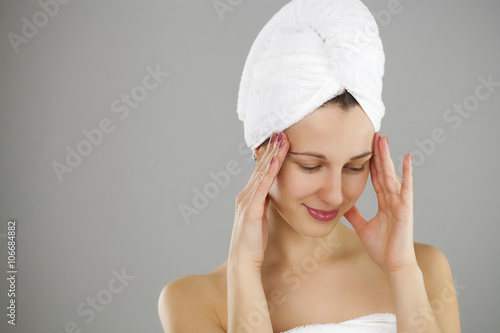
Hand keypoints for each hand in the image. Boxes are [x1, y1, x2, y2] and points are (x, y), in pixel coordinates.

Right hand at [228, 132, 288, 269]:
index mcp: (249, 198)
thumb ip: (265, 207)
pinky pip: (263, 186)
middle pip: (260, 167)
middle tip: (281, 130)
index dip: (271, 155)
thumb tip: (273, 198)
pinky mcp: (251, 209)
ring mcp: (246, 201)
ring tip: (281, 138)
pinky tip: (277, 159)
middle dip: (271, 148)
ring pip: (261, 173)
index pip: (262, 172)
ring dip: (272, 154)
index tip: (281, 140)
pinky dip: (270, 171)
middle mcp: (245, 196)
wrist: (243, 263)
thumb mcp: (261, 221)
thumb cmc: (254, 245)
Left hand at [344, 132, 415, 272]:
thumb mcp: (362, 227)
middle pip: (383, 171)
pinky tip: (407, 158)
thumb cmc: (382, 248)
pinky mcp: (405, 208)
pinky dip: (406, 173)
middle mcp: (392, 199)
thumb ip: (354, 215)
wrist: (393, 264)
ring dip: (388, 157)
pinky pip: (405, 188)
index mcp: (383, 202)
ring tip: (384, 139)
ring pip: (392, 175)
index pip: (375, 177)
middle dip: (378, 153)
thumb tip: (342, 206)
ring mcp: (400, 202)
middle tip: (373, 134)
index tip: (366, 146)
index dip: (371, 162)